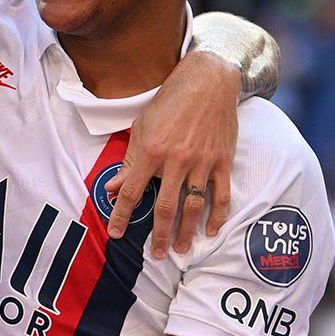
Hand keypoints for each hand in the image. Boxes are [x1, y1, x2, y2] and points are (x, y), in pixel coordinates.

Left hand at [105, 51, 239, 256]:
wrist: (208, 80)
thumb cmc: (170, 101)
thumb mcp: (142, 126)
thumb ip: (129, 160)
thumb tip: (111, 188)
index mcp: (151, 151)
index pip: (131, 191)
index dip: (121, 215)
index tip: (116, 234)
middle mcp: (176, 160)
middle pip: (165, 207)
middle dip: (159, 234)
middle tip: (156, 255)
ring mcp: (202, 162)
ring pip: (194, 206)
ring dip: (188, 232)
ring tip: (182, 250)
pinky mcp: (223, 161)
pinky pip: (221, 195)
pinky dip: (217, 216)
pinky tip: (211, 231)